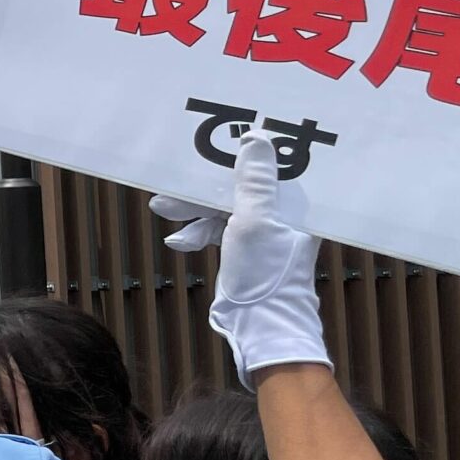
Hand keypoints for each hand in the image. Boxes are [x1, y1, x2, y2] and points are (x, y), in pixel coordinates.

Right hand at [156, 130, 326, 385]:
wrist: (260, 324)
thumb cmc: (266, 271)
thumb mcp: (256, 220)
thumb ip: (254, 181)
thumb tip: (257, 137)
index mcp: (296, 203)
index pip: (273, 164)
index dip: (247, 149)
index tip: (219, 135)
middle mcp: (282, 212)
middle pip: (241, 183)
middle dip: (206, 183)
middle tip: (176, 176)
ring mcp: (262, 230)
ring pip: (223, 205)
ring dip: (193, 208)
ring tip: (163, 209)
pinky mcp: (244, 247)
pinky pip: (216, 228)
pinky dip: (197, 231)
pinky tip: (179, 241)